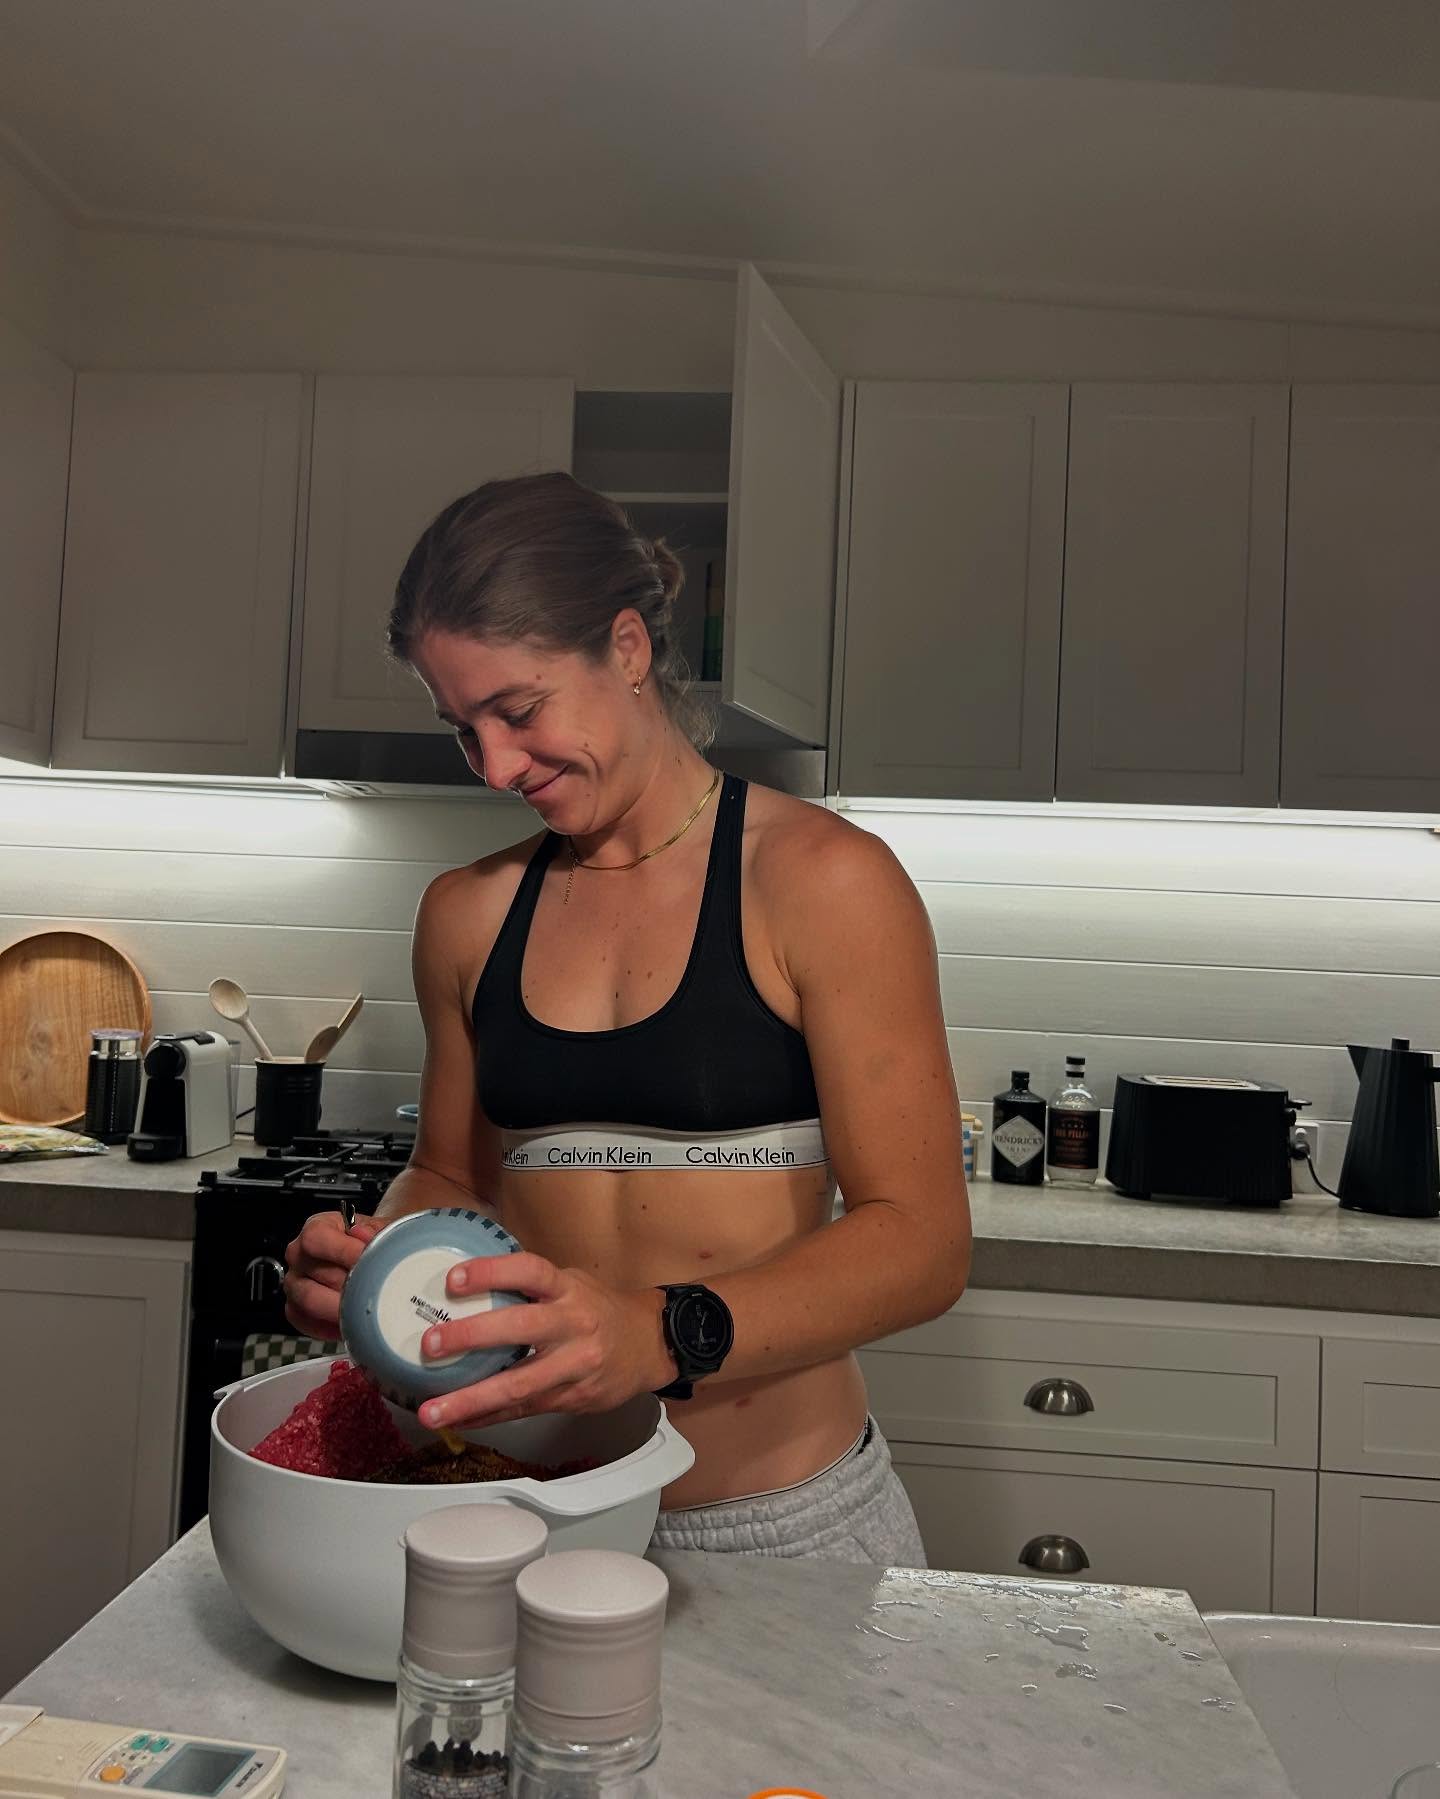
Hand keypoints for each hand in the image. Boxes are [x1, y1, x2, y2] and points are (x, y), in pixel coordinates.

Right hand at [282, 1209, 380, 1339]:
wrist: (366, 1257)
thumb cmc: (369, 1243)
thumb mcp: (378, 1231)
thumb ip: (374, 1232)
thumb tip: (364, 1236)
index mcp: (316, 1229)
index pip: (316, 1238)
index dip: (343, 1251)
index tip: (369, 1262)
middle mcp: (299, 1255)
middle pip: (316, 1273)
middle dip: (349, 1284)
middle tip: (373, 1292)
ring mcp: (294, 1283)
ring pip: (310, 1300)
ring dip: (341, 1306)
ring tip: (364, 1308)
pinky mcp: (295, 1309)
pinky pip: (305, 1321)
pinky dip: (329, 1325)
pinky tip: (350, 1321)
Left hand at [414, 1253, 669, 1431]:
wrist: (650, 1346)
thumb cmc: (601, 1310)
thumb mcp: (573, 1284)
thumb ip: (530, 1287)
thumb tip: (469, 1285)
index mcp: (569, 1290)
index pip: (530, 1272)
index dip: (492, 1272)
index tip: (454, 1280)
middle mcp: (573, 1326)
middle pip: (520, 1329)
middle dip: (471, 1337)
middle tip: (430, 1345)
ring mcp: (573, 1367)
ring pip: (519, 1385)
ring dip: (471, 1399)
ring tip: (432, 1410)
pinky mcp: (571, 1399)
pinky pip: (523, 1409)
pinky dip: (487, 1417)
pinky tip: (459, 1422)